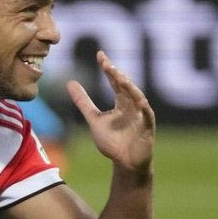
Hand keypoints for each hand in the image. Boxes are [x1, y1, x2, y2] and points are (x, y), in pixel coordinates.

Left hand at [66, 51, 154, 174]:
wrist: (125, 164)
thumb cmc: (113, 142)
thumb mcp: (94, 119)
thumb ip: (83, 102)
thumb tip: (69, 83)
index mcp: (122, 102)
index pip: (115, 81)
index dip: (108, 68)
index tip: (99, 54)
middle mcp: (133, 105)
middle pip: (125, 86)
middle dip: (116, 74)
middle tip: (106, 63)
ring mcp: (141, 116)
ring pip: (137, 98)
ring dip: (129, 88)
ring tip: (119, 78)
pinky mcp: (147, 128)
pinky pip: (147, 116)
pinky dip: (144, 109)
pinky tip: (140, 101)